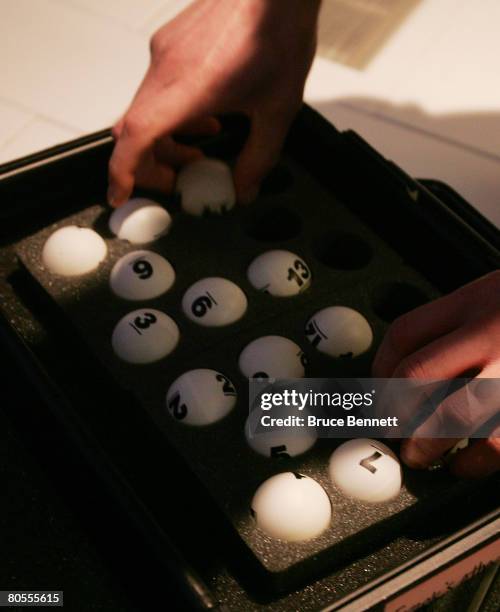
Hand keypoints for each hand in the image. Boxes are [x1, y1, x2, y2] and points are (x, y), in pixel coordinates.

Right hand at [108, 0, 320, 206]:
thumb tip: (243, 190)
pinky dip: (169, 114)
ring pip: (143, 109)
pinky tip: (204, 116)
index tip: (121, 194)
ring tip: (198, 149)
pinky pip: (154, 89)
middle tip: (179, 179)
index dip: (123, 171)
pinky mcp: (168, 42)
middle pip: (133, 129)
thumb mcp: (278, 110)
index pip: (137, 135)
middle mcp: (166, 68)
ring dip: (164, 139)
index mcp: (189, 87)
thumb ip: (258, 158)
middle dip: (151, 163)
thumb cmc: (278, 33)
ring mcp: (163, 52)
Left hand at [373, 270, 499, 477]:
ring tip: (423, 458)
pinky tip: (470, 465)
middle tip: (393, 433)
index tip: (378, 393)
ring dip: (430, 445)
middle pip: (418, 374)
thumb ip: (456, 325)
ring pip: (456, 416)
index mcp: (477, 302)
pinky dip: (477, 462)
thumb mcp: (493, 295)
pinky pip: (498, 444)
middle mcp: (494, 333)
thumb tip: (406, 371)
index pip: (406, 334)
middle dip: (395, 411)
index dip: (381, 368)